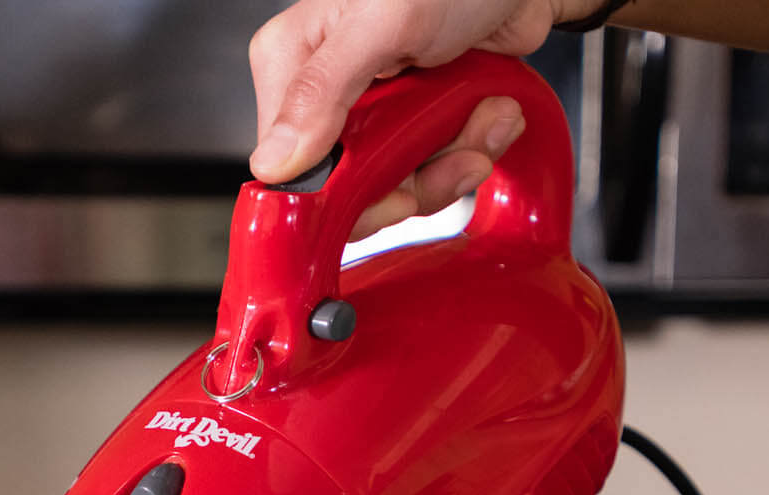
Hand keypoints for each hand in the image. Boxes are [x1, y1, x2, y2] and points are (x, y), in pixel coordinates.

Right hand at [248, 0, 589, 237]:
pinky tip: (494, 112)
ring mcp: (375, 109)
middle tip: (459, 153)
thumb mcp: (382, 22)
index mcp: (294, 64)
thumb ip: (321, 91)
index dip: (344, 198)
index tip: (396, 196)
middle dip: (415, 180)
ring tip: (487, 117)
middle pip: (350, 187)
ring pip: (400, 183)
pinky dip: (475, 147)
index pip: (292, 168)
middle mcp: (327, 93)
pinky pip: (437, 166)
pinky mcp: (418, 117)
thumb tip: (273, 163)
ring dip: (457, 161)